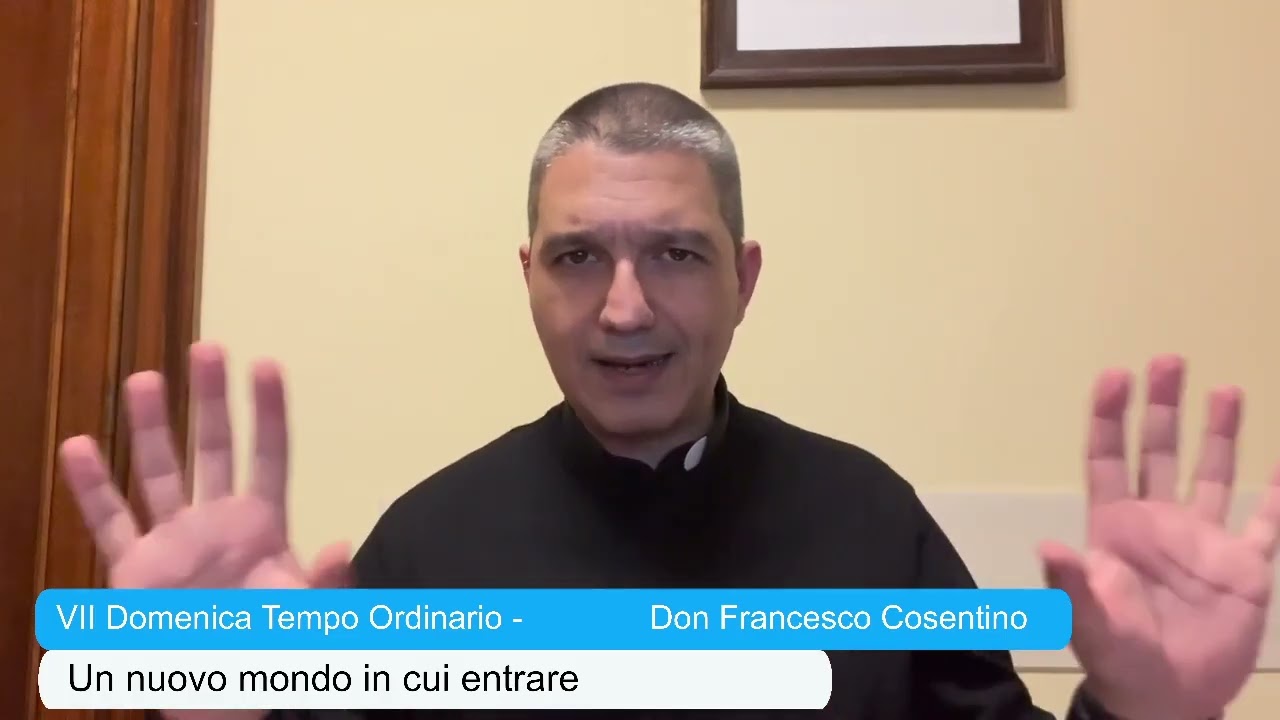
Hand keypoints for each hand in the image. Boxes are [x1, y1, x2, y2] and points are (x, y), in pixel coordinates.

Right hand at [58, 342, 348, 719]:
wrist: (224, 699)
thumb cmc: (272, 654)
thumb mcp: (307, 619)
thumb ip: (325, 583)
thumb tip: (340, 544)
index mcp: (262, 526)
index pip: (269, 456)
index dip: (269, 412)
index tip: (266, 364)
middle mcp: (216, 522)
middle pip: (213, 449)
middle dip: (209, 400)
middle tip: (206, 348)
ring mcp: (173, 541)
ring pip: (158, 472)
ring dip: (151, 427)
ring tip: (143, 378)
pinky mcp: (134, 571)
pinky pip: (110, 522)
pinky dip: (92, 487)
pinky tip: (80, 446)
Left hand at [1039, 355, 1279, 719]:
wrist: (1165, 699)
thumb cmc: (1117, 657)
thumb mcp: (1088, 621)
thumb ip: (1071, 583)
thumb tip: (1046, 545)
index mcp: (1116, 527)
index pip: (1109, 459)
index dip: (1111, 418)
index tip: (1116, 375)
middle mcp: (1159, 522)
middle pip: (1159, 451)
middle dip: (1163, 406)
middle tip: (1169, 359)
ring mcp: (1203, 541)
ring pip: (1212, 474)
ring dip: (1218, 434)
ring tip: (1227, 389)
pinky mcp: (1243, 568)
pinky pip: (1265, 524)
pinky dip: (1276, 497)